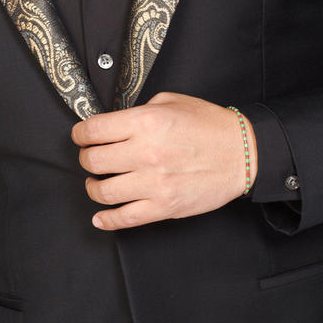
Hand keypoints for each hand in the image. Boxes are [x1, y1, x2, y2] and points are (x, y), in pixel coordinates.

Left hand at [70, 90, 256, 229]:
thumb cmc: (210, 126)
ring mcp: (154, 183)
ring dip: (93, 187)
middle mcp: (146, 153)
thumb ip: (139, 111)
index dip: (80, 133)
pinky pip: (125, 218)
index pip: (93, 130)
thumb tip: (113, 124)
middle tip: (91, 157)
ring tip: (97, 183)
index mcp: (145, 122)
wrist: (243, 153)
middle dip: (86, 158)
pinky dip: (107, 220)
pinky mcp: (164, 206)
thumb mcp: (171, 101)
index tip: (81, 136)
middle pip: (92, 160)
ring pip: (102, 191)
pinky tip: (100, 217)